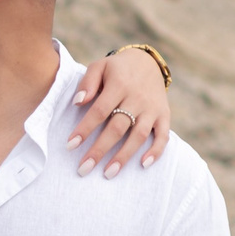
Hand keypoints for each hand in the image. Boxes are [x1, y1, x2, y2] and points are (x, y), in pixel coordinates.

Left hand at [69, 47, 171, 177]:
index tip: (70, 146)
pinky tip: (144, 165)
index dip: (85, 129)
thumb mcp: (99, 66)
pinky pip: (163, 135)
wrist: (147, 62)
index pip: (99, 111)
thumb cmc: (116, 69)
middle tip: (83, 169)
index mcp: (119, 85)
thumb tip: (78, 102)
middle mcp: (137, 98)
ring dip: (124, 156)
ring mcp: (152, 108)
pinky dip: (156, 151)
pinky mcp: (164, 115)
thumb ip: (87, 83)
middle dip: (100, 150)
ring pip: (138, 135)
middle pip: (117, 128)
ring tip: (108, 173)